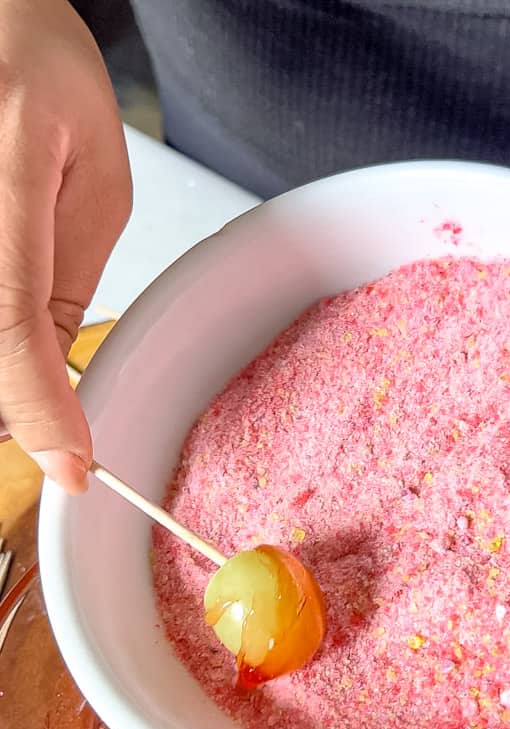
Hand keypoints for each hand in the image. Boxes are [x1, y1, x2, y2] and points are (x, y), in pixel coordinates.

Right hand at [0, 0, 130, 492]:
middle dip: (13, 402)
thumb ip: (65, 285)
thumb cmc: (38, 74)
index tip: (74, 466)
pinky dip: (0, 348)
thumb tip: (55, 382)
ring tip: (29, 372)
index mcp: (3, 190)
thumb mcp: (93, 184)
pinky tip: (14, 332)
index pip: (11, 327)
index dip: (41, 413)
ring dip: (6, 381)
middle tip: (50, 423)